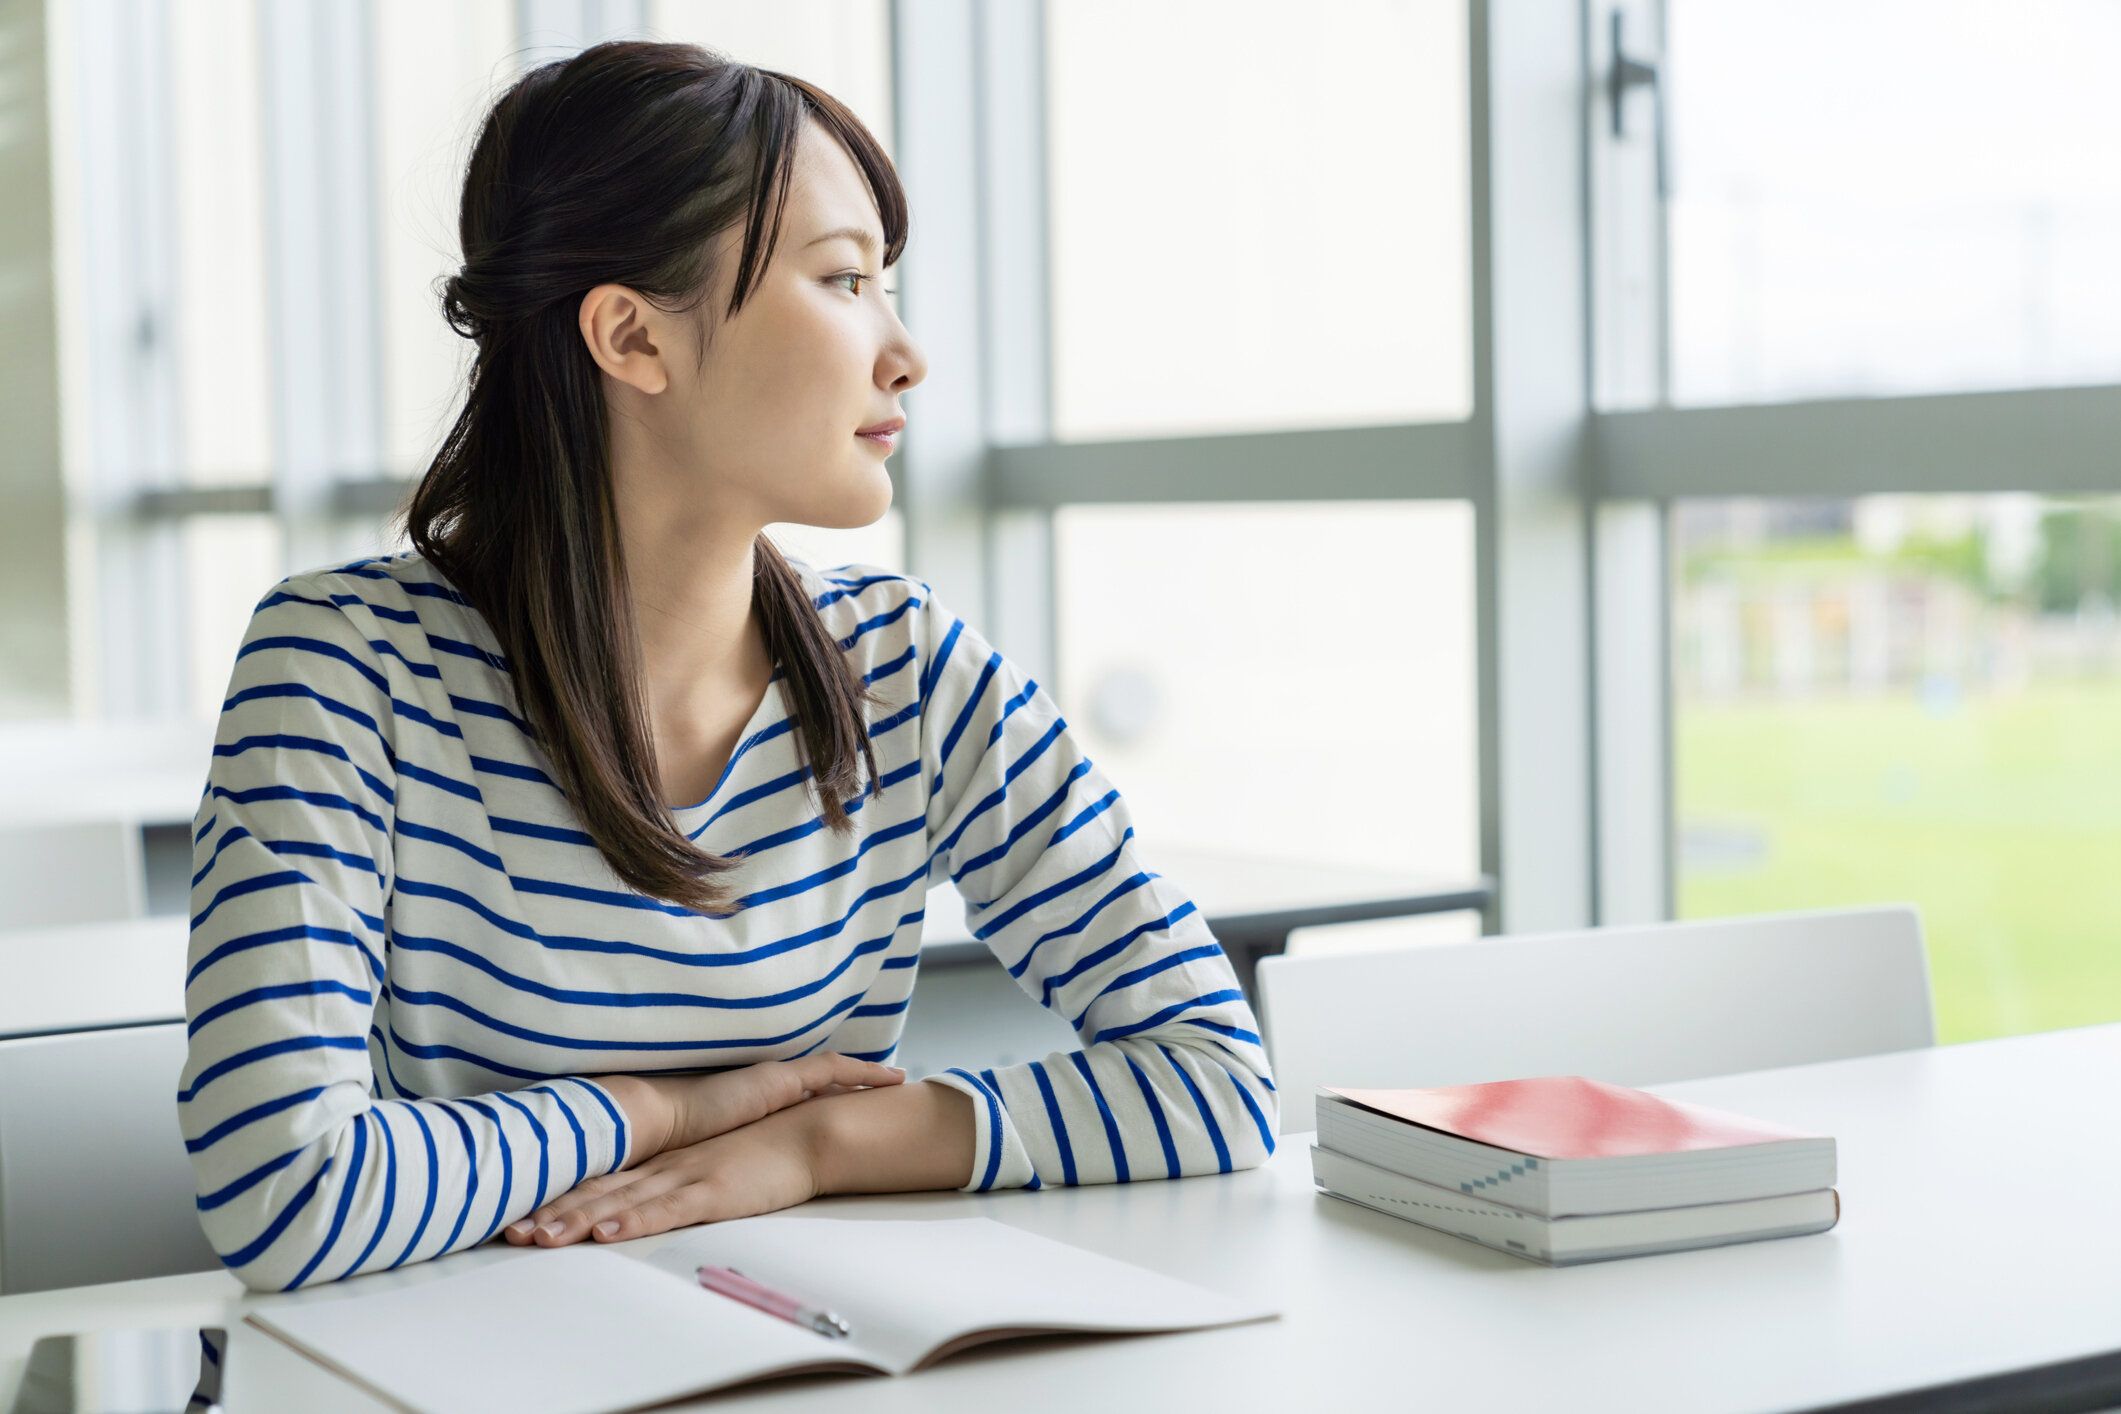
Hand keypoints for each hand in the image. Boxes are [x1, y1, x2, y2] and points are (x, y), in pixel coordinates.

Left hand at [503, 1103, 826, 1246]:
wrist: (807, 1130)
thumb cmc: (764, 1147)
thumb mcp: (712, 1164)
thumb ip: (680, 1177)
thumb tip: (647, 1196)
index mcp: (663, 1163)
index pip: (602, 1181)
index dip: (559, 1198)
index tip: (521, 1214)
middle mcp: (665, 1168)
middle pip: (598, 1192)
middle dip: (551, 1213)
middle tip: (510, 1232)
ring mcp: (685, 1177)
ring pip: (622, 1202)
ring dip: (577, 1220)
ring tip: (539, 1238)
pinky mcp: (712, 1191)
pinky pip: (666, 1209)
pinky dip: (633, 1219)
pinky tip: (606, 1230)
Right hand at [599, 1053, 905, 1160]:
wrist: (662, 1121)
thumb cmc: (679, 1144)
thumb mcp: (719, 1153)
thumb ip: (740, 1158)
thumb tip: (750, 1178)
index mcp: (756, 1098)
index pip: (804, 1092)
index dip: (832, 1092)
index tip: (856, 1095)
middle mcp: (770, 1084)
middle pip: (825, 1079)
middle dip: (857, 1080)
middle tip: (891, 1080)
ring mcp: (776, 1079)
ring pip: (834, 1070)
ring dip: (866, 1074)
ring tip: (898, 1078)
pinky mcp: (781, 1081)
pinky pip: (833, 1071)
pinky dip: (862, 1072)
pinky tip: (889, 1078)